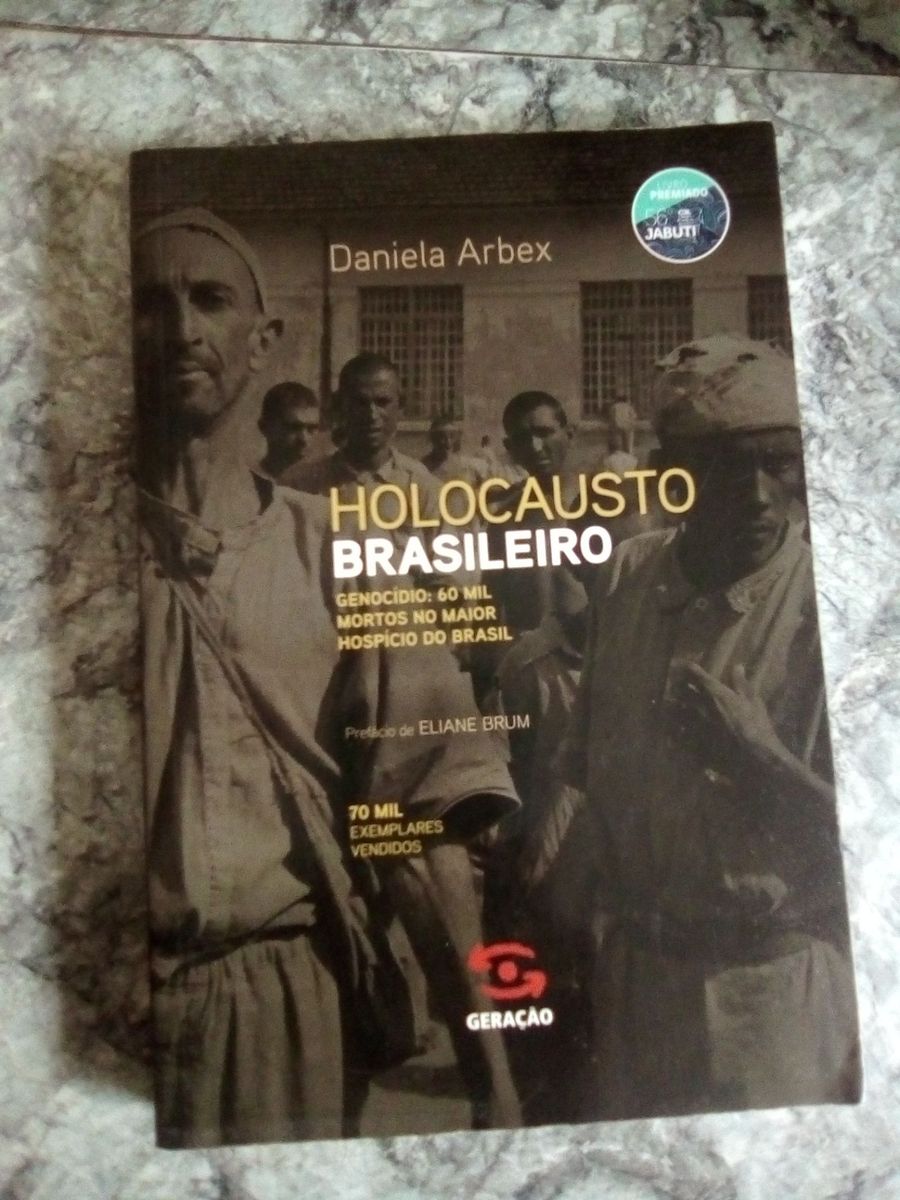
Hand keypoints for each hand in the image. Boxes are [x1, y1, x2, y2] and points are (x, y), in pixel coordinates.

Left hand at [667, 660, 783, 777]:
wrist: (753, 757)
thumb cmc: (757, 728)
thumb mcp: (754, 702)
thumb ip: (742, 684)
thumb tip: (738, 666)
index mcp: (716, 694)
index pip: (698, 676)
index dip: (689, 669)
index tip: (685, 665)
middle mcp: (701, 706)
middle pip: (680, 692)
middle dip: (677, 688)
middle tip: (676, 687)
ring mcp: (694, 724)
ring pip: (673, 711)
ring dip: (672, 707)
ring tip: (669, 707)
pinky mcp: (691, 742)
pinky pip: (675, 734)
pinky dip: (672, 731)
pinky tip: (671, 732)